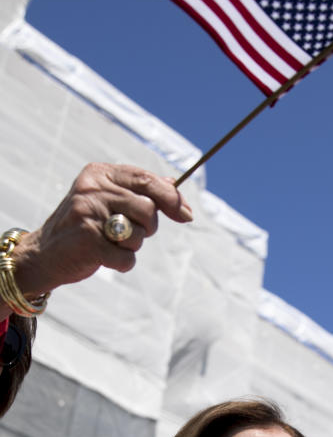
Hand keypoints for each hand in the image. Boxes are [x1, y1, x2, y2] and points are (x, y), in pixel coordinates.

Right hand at [9, 163, 192, 297]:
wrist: (42, 254)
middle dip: (148, 227)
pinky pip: (127, 258)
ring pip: (139, 234)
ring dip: (132, 246)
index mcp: (99, 173)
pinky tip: (102, 257)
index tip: (187, 215)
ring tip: (109, 242)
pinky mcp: (87, 242)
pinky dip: (122, 263)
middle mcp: (92, 189)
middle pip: (148, 209)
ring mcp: (87, 214)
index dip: (172, 198)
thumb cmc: (84, 225)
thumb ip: (139, 190)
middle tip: (130, 233)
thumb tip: (173, 183)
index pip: (147, 180)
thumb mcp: (107, 199)